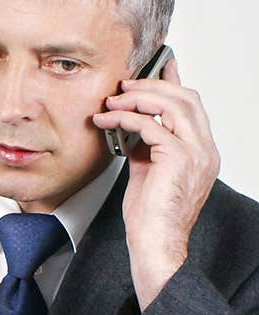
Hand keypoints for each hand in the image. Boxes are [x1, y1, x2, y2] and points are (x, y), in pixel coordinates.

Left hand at [92, 57, 219, 307]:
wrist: (155, 246)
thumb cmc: (150, 219)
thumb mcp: (147, 173)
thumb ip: (147, 147)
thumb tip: (133, 125)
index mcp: (202, 152)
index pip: (192, 107)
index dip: (173, 84)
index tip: (156, 68)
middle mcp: (205, 150)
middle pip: (186, 98)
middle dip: (152, 85)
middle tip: (123, 85)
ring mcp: (196, 153)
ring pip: (173, 105)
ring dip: (138, 97)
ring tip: (113, 100)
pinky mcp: (178, 159)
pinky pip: (152, 125)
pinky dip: (128, 118)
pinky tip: (109, 120)